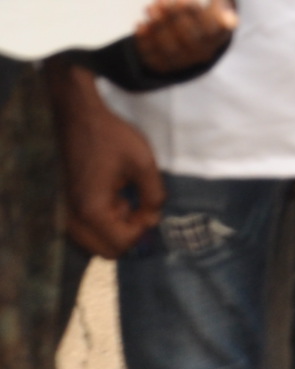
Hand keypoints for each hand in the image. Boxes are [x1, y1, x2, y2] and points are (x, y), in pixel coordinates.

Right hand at [56, 74, 163, 257]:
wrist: (80, 118)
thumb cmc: (112, 138)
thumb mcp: (144, 164)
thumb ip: (154, 196)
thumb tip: (153, 219)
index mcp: (90, 210)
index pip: (122, 244)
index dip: (142, 229)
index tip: (147, 205)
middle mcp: (73, 218)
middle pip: (107, 250)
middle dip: (129, 234)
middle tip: (139, 207)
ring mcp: (67, 213)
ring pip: (97, 241)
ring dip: (116, 228)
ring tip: (126, 200)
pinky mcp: (68, 206)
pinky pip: (89, 229)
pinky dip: (105, 221)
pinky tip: (114, 197)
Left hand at [129, 0, 237, 76]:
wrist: (192, 40)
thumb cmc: (203, 15)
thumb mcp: (216, 8)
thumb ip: (221, 8)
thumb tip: (230, 20)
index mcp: (218, 36)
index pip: (209, 27)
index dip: (194, 11)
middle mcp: (203, 53)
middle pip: (188, 37)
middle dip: (173, 15)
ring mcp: (183, 62)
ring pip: (170, 48)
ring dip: (158, 26)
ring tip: (151, 7)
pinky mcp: (164, 66)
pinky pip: (153, 56)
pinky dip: (145, 40)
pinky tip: (141, 24)